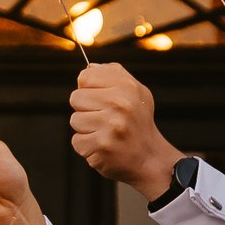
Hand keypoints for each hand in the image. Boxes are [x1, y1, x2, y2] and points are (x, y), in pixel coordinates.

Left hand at [67, 62, 180, 198]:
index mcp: (126, 87)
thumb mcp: (136, 92)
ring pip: (75, 120)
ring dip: (86, 129)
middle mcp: (120, 104)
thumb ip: (114, 75)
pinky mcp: (101, 146)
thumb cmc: (138, 122)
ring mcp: (110, 126)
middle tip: (105, 119)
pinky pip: (77, 141)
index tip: (99, 99)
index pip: (85, 77)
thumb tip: (89, 67)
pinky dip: (87, 146)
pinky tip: (103, 146)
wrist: (150, 158)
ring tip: (106, 133)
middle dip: (86, 109)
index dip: (88, 89)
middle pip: (76, 98)